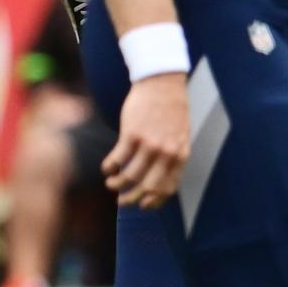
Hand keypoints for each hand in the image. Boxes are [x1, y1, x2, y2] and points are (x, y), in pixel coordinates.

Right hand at [102, 74, 189, 208]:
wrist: (162, 81)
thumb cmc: (171, 107)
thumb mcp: (181, 133)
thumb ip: (174, 155)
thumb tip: (161, 174)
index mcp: (180, 155)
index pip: (168, 188)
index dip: (154, 201)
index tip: (143, 204)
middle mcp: (166, 153)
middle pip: (148, 187)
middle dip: (133, 199)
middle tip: (122, 202)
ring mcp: (149, 144)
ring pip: (130, 176)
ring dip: (117, 184)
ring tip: (110, 184)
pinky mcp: (132, 134)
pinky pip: (118, 159)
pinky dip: (109, 167)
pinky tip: (106, 168)